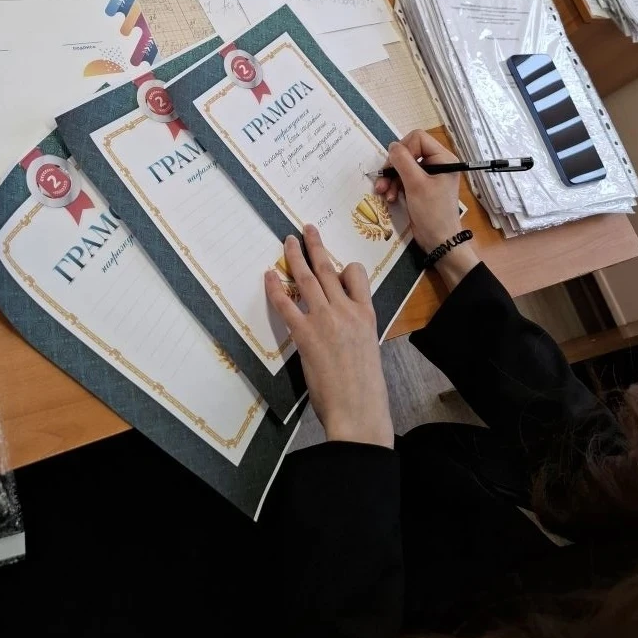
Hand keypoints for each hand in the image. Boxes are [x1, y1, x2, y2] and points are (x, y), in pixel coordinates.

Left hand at [265, 226, 393, 448]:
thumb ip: (355, 328)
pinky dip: (276, 288)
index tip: (336, 266)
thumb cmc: (366, 386)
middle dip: (315, 246)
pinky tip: (269, 276)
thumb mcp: (368, 348)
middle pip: (328, 269)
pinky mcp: (305, 334)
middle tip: (307, 229)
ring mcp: (324, 319)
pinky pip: (286, 304)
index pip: (356, 274)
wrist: (358, 408)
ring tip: (288, 241)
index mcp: (366, 313)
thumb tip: (340, 323)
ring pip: (308, 278)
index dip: (344, 266)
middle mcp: (346, 309)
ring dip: (296, 256)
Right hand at [375, 130, 477, 289]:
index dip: (404, 149)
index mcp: (443, 158)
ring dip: (391, 179)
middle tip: (384, 180)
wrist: (438, 241)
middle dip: (394, 166)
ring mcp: (428, 176)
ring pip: (402, 166)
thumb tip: (392, 146)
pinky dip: (394, 186)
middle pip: (408, 151)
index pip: (418, 138)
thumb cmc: (432, 212)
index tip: (396, 165)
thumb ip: (403, 161)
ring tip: (384, 192)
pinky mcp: (420, 187)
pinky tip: (390, 198)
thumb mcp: (416, 184)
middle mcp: (437, 163)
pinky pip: (403, 178)